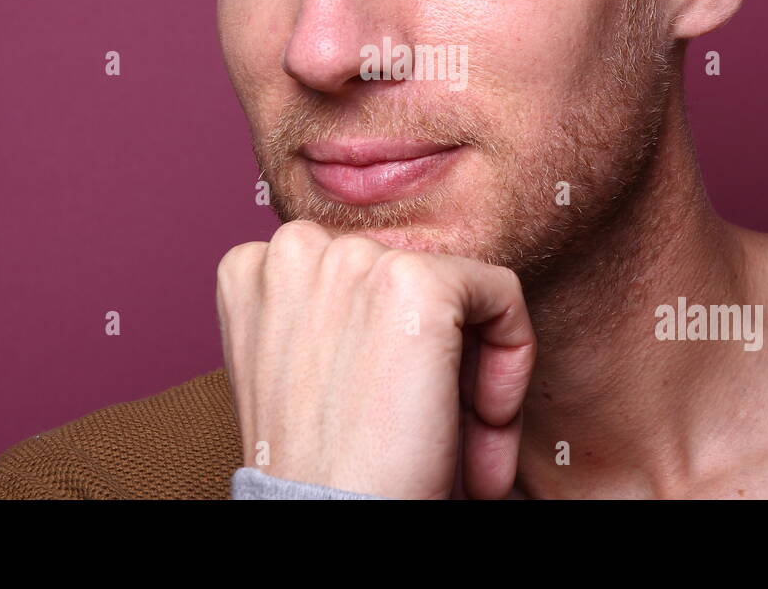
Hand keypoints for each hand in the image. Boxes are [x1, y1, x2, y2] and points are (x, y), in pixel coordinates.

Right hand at [216, 219, 536, 498]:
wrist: (326, 519)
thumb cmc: (321, 468)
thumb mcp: (305, 371)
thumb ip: (333, 317)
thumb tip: (401, 307)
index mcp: (254, 269)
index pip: (358, 279)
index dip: (388, 349)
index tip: (393, 412)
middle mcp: (295, 247)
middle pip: (407, 282)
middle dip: (433, 360)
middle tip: (435, 436)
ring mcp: (355, 258)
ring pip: (458, 292)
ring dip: (471, 373)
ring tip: (458, 443)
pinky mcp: (418, 281)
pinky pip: (501, 295)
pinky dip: (513, 359)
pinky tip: (486, 421)